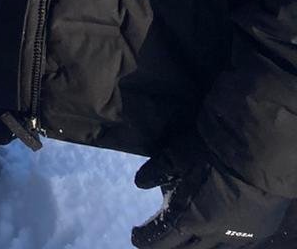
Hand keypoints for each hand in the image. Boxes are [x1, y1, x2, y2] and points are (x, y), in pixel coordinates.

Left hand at [131, 134, 289, 247]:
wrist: (256, 154)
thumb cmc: (211, 152)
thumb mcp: (175, 155)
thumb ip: (156, 171)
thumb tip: (139, 183)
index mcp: (186, 218)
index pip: (159, 237)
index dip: (145, 238)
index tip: (136, 237)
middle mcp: (209, 234)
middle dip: (168, 246)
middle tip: (159, 243)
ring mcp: (235, 237)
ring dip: (194, 247)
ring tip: (184, 244)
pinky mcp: (255, 233)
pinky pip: (234, 247)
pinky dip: (221, 245)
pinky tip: (217, 241)